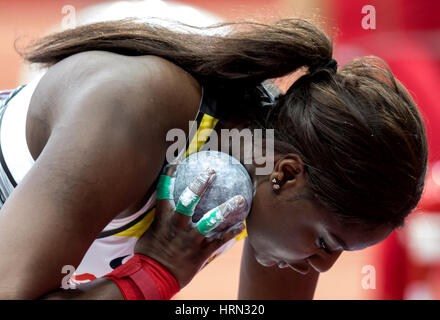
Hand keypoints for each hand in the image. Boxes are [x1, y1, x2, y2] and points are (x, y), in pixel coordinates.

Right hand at [134, 164, 245, 287]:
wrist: (154, 279)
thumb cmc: (149, 255)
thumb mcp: (149, 233)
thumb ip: (160, 219)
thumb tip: (165, 208)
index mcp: (163, 220)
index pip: (164, 193)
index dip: (170, 175)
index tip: (176, 162)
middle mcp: (178, 227)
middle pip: (189, 201)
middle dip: (200, 185)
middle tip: (212, 172)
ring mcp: (190, 239)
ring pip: (211, 221)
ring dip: (227, 209)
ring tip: (242, 199)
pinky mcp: (201, 253)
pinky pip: (219, 240)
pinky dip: (231, 232)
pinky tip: (242, 225)